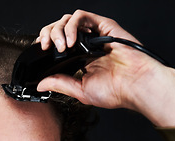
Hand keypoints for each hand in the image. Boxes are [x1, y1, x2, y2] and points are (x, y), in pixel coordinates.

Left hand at [36, 10, 174, 126]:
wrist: (134, 85)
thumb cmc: (115, 90)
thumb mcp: (80, 90)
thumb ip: (60, 84)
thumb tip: (41, 85)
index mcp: (80, 59)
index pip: (57, 44)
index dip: (46, 44)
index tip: (41, 53)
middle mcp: (86, 45)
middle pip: (59, 29)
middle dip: (48, 35)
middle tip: (46, 47)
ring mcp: (94, 34)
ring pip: (67, 20)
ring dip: (58, 30)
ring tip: (60, 47)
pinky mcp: (102, 25)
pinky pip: (81, 16)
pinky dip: (71, 25)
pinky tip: (70, 41)